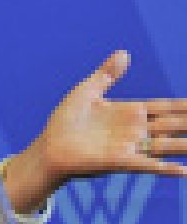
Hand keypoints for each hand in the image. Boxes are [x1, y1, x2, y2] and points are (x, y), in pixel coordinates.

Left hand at [6, 50, 186, 212]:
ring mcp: (130, 146)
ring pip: (168, 145)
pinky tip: (184, 170)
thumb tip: (125, 52)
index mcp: (129, 113)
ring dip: (186, 146)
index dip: (183, 105)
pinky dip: (166, 167)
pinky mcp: (120, 161)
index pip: (164, 107)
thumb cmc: (65, 121)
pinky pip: (148, 165)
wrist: (50, 146)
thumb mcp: (86, 91)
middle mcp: (135, 130)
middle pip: (173, 124)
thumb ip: (107, 74)